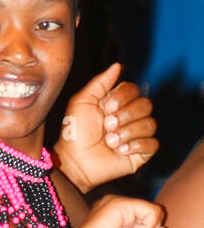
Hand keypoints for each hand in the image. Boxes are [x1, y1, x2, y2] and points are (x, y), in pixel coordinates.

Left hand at [55, 63, 157, 190]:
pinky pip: (153, 144)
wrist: (75, 161)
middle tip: (107, 126)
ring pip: (150, 124)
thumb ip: (100, 82)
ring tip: (110, 141)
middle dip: (125, 116)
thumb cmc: (75, 132)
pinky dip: (137, 146)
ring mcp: (137, 135)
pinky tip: (120, 151)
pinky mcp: (141, 153)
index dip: (124, 97)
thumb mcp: (82, 102)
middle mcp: (130, 116)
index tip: (106, 108)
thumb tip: (119, 65)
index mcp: (118, 102)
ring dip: (128, 132)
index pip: (134, 89)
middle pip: (146, 104)